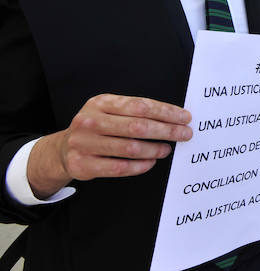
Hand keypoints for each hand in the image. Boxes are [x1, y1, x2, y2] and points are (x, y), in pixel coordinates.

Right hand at [26, 94, 190, 198]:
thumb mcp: (110, 110)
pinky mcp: (83, 164)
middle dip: (167, 131)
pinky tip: (151, 162)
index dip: (166, 112)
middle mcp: (90, 121)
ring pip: (130, 148)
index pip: (140, 106)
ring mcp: (84, 143)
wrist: (64, 148)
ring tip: (167, 149)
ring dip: (155, 149)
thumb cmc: (98, 127)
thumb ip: (135, 110)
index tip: (185, 118)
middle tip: (185, 134)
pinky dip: (140, 166)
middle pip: (138, 127)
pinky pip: (120, 167)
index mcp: (101, 103)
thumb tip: (174, 116)